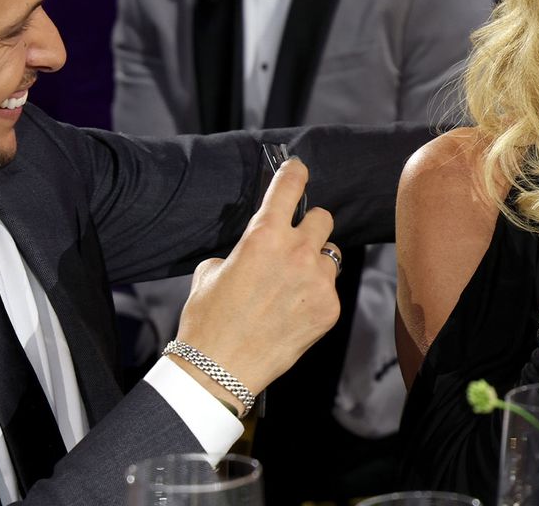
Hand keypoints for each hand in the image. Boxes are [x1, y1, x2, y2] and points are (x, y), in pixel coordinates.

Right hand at [173, 158, 340, 409]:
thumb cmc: (208, 321)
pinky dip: (315, 296)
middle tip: (295, 244)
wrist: (219, 369)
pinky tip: (293, 313)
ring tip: (292, 287)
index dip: (294, 173)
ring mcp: (317, 281)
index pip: (289, 187)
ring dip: (316, 264)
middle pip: (323, 217)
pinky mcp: (329, 308)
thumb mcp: (211, 273)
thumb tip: (251, 254)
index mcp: (263, 236)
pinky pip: (329, 290)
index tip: (298, 169)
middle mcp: (296, 251)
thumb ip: (239, 252)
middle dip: (310, 227)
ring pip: (330, 256)